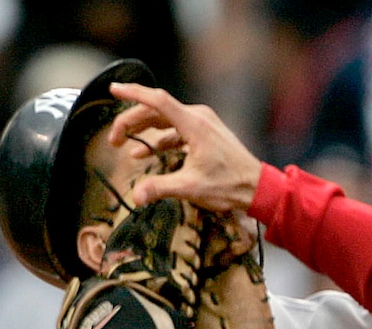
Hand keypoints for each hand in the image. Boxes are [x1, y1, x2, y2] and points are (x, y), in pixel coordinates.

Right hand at [107, 82, 262, 212]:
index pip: (157, 100)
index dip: (133, 93)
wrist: (258, 188)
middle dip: (131, 122)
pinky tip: (147, 153)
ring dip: (144, 131)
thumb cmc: (230, 185)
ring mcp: (204, 123)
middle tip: (113, 139)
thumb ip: (161, 188)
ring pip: (165, 120)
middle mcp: (199, 117)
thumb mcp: (191, 187)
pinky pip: (177, 130)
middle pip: (156, 110)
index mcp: (194, 124)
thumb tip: (137, 196)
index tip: (113, 89)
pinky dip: (160, 139)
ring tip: (125, 146)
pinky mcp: (206, 133)